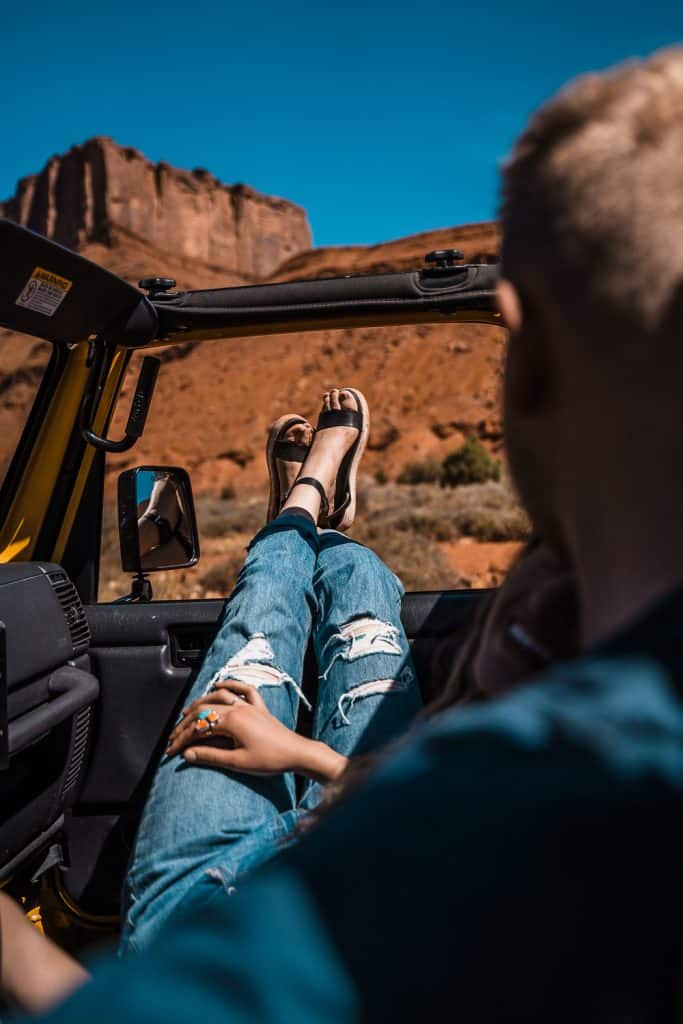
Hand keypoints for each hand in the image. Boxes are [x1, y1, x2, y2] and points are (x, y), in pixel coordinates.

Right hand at [167, 680, 346, 781]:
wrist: (297, 753)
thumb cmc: (270, 760)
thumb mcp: (237, 762)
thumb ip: (211, 756)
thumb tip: (187, 754)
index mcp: (232, 721)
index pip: (199, 726)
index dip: (182, 739)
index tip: (170, 750)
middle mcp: (239, 708)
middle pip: (205, 710)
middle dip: (186, 724)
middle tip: (174, 737)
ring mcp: (250, 706)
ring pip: (221, 696)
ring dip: (202, 702)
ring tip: (188, 713)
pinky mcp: (259, 708)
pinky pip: (244, 690)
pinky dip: (231, 684)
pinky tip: (220, 684)